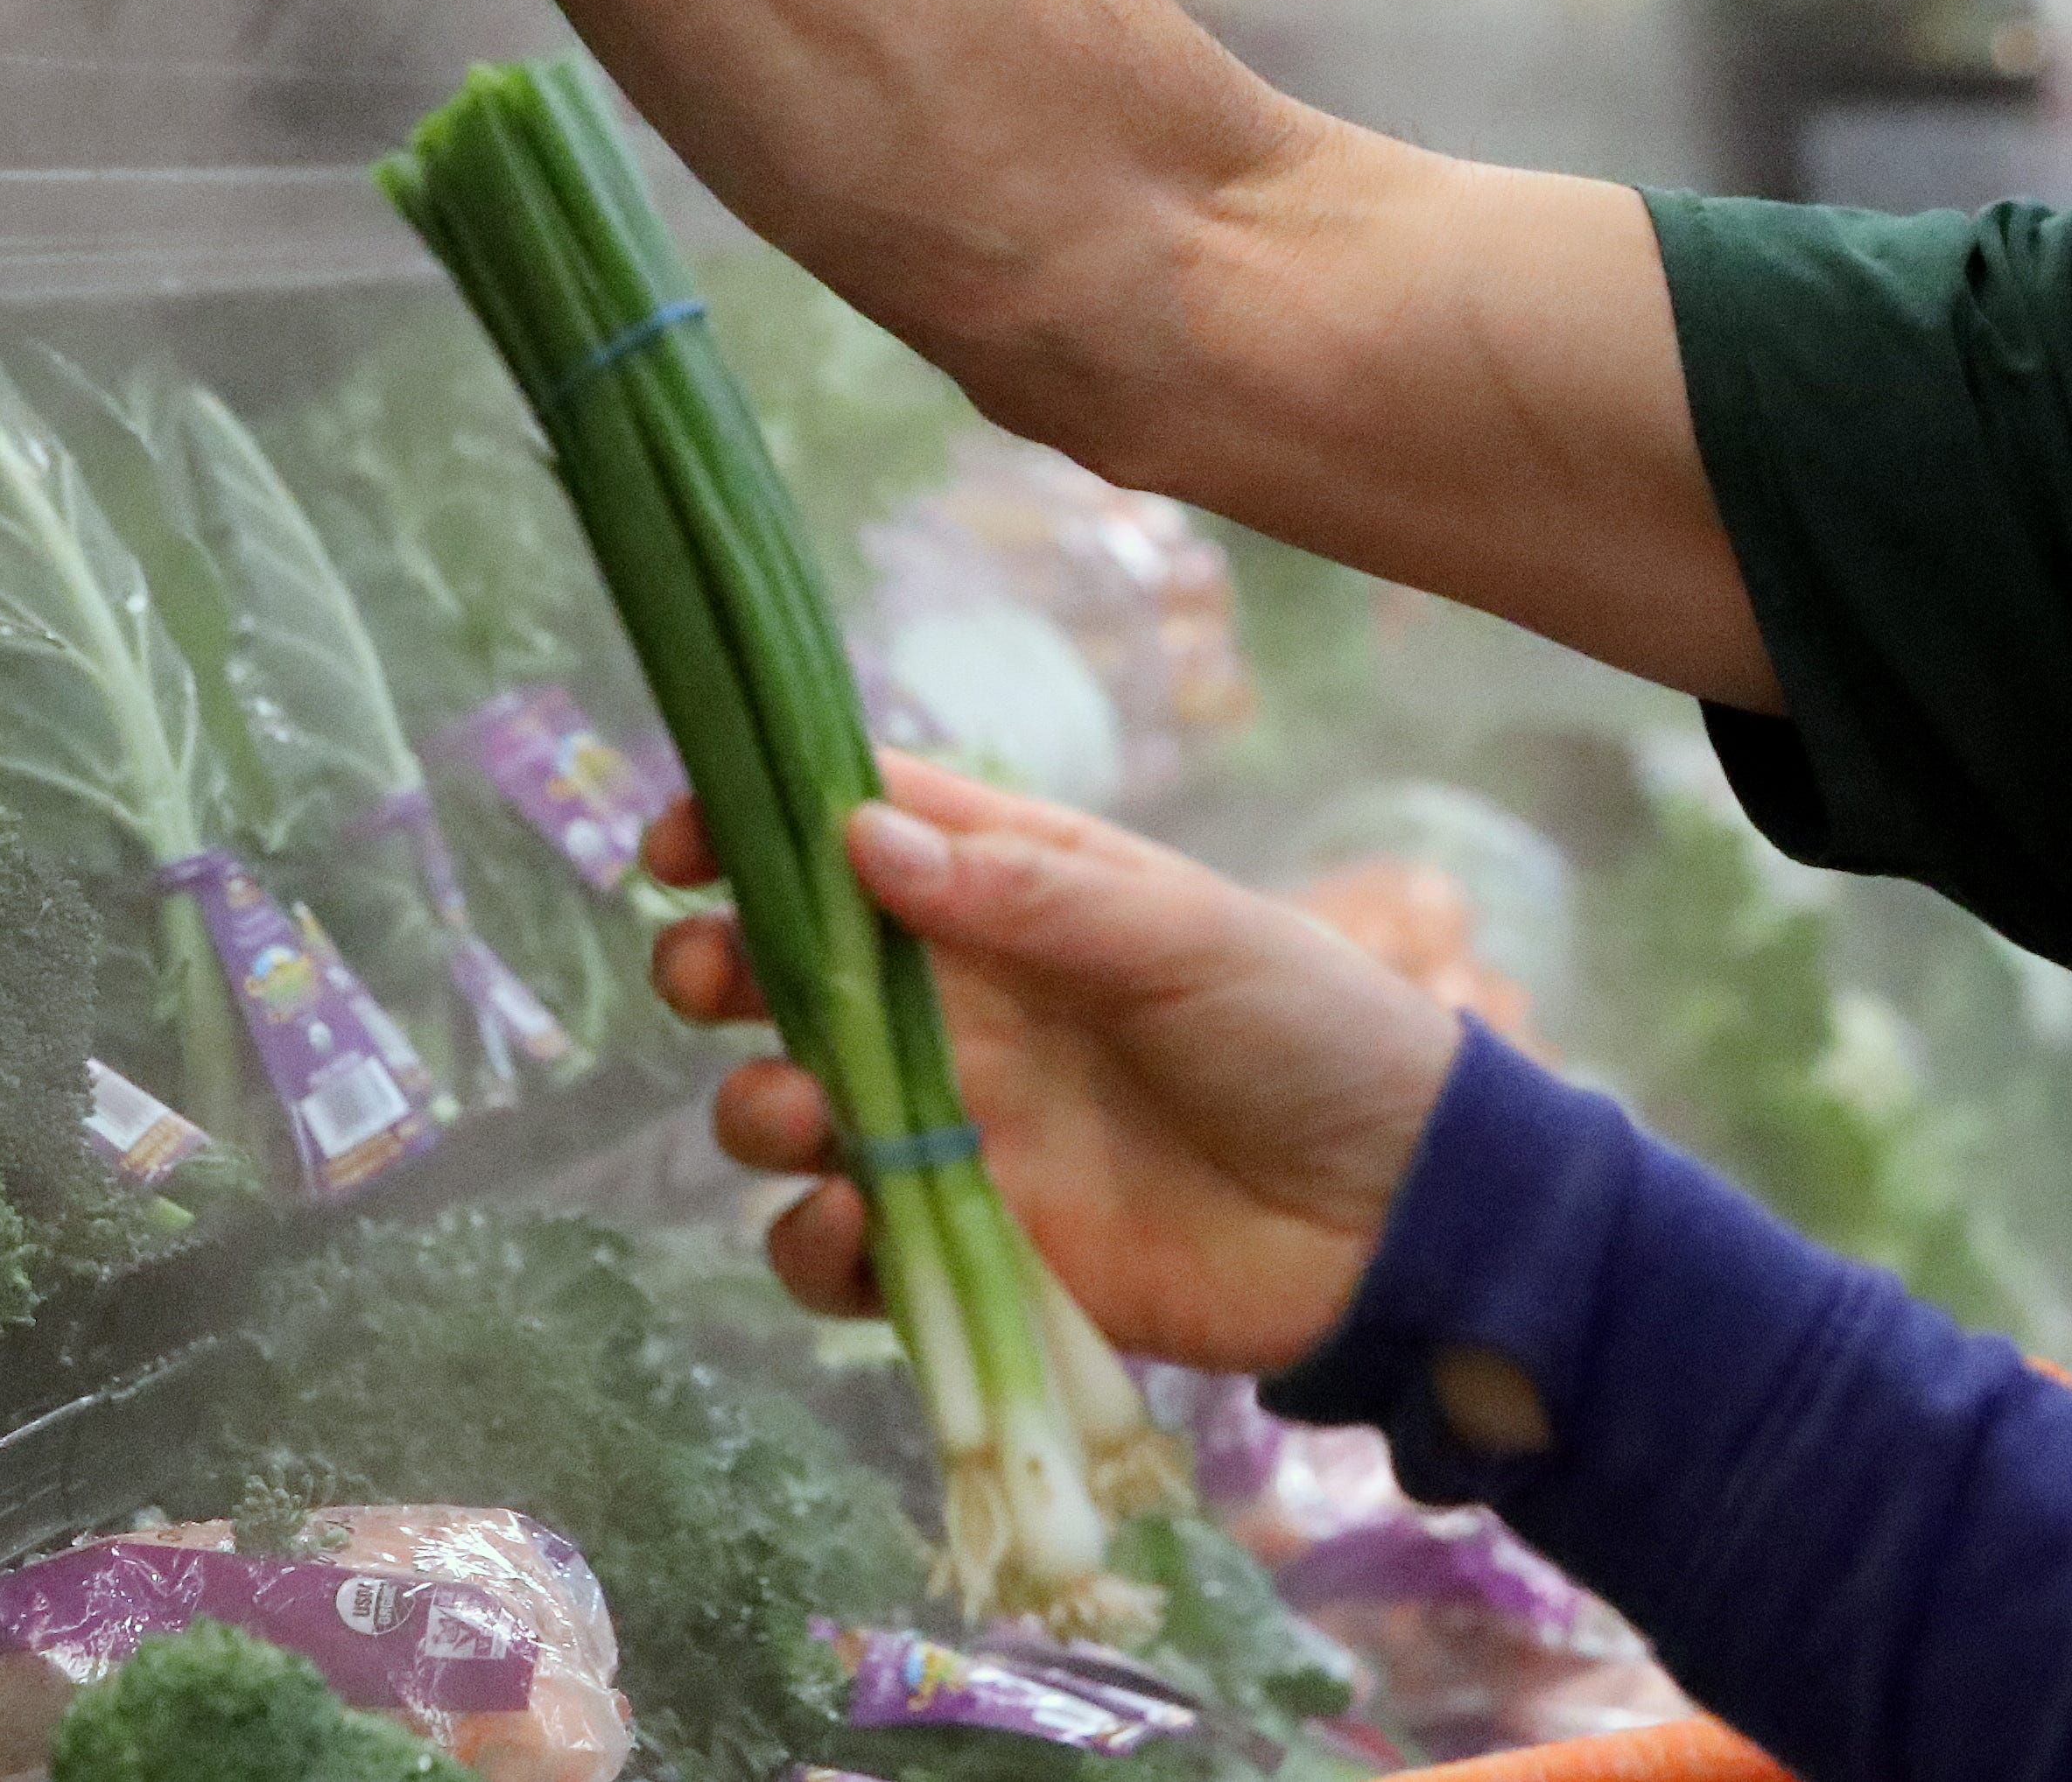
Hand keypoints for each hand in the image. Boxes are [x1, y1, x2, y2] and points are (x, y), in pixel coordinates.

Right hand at [649, 753, 1462, 1375]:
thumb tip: (861, 836)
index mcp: (1012, 892)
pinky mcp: (967, 1247)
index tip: (680, 844)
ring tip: (803, 1114)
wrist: (1391, 1219)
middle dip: (721, 968)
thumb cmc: (1307, 1030)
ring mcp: (954, 1127)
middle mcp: (961, 1001)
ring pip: (790, 1108)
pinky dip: (819, 1241)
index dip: (752, 825)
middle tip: (708, 981)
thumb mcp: (1180, 932)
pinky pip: (843, 1247)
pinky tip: (856, 1221)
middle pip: (790, 971)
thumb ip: (1025, 894)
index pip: (854, 832)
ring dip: (757, 1109)